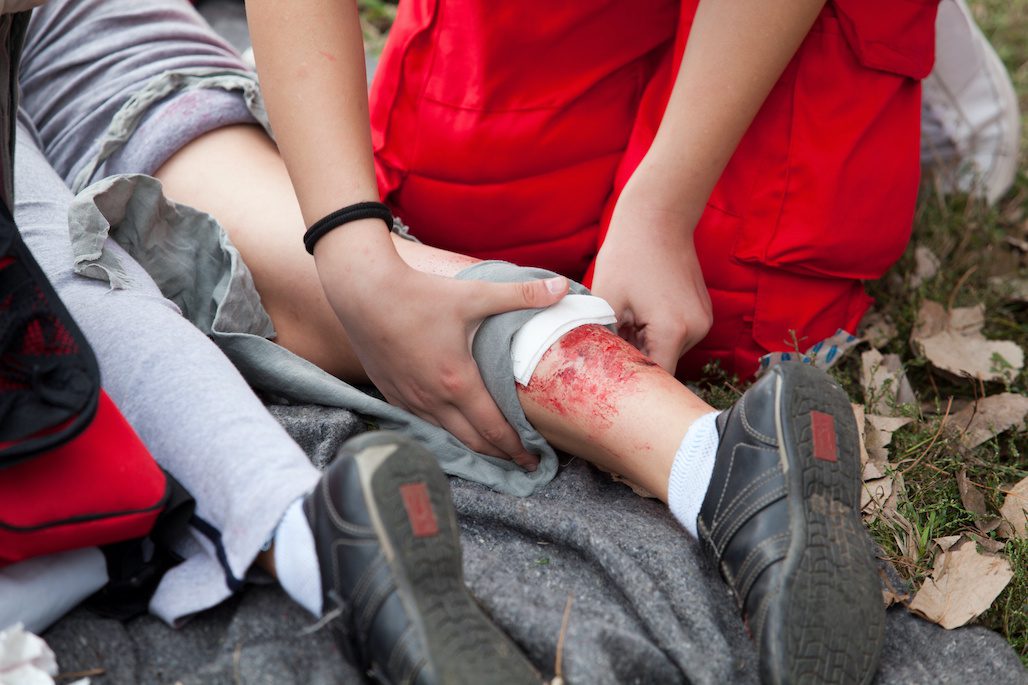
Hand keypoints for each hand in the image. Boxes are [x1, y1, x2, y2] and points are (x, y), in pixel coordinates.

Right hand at [317, 232, 568, 469]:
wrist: (363, 291)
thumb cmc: (419, 294)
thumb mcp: (475, 294)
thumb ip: (520, 295)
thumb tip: (562, 288)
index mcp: (457, 381)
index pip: (493, 428)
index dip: (516, 448)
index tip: (533, 461)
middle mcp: (432, 399)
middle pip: (471, 441)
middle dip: (498, 455)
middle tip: (520, 463)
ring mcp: (408, 398)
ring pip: (444, 434)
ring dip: (470, 445)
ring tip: (490, 449)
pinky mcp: (390, 392)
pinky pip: (420, 421)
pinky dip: (442, 430)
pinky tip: (450, 426)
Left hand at [590, 202, 711, 372]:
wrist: (658, 215)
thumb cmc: (628, 254)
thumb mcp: (607, 300)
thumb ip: (604, 339)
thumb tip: (596, 367)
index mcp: (674, 330)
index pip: (655, 378)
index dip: (632, 385)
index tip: (611, 387)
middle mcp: (696, 330)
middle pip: (662, 364)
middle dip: (635, 360)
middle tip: (607, 348)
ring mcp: (703, 321)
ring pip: (668, 350)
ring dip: (644, 344)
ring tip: (623, 321)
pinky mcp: (702, 312)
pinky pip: (676, 334)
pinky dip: (656, 331)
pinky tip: (638, 311)